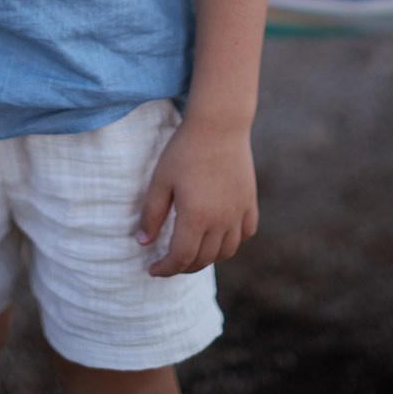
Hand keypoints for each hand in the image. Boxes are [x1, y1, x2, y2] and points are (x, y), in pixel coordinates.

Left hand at [137, 119, 257, 275]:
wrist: (219, 124)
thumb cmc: (185, 149)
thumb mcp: (161, 180)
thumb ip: (152, 214)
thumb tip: (143, 243)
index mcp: (196, 217)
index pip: (181, 259)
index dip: (165, 269)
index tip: (153, 269)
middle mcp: (221, 221)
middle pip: (203, 259)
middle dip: (183, 266)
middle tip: (169, 261)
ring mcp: (238, 213)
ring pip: (226, 252)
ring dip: (208, 258)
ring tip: (192, 252)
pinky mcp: (250, 202)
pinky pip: (245, 234)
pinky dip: (232, 242)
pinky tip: (220, 236)